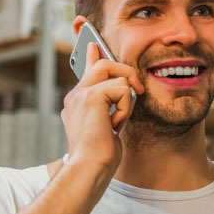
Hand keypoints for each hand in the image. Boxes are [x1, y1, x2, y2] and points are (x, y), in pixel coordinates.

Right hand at [61, 42, 144, 171]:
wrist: (89, 168)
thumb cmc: (100, 157)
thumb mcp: (108, 127)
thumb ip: (111, 108)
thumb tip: (126, 92)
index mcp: (77, 103)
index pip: (86, 72)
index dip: (91, 56)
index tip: (93, 45)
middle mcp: (75, 96)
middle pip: (103, 64)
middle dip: (126, 72)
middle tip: (138, 90)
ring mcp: (81, 94)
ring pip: (114, 72)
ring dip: (126, 98)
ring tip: (118, 120)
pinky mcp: (91, 96)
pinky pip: (122, 89)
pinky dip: (125, 108)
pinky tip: (115, 124)